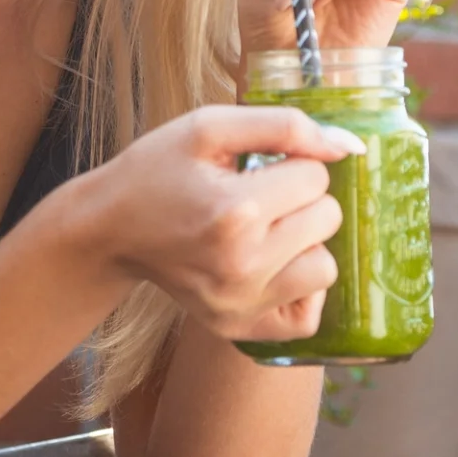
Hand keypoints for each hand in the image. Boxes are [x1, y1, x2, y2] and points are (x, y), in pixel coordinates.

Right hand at [88, 105, 364, 343]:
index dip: (291, 162)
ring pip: (326, 267)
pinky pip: (308, 317)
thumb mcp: (210, 127)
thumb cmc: (158, 170)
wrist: (109, 228)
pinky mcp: (239, 331)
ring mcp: (241, 305)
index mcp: (234, 212)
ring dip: (305, 243)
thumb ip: (285, 125)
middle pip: (328, 219)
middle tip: (259, 196)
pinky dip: (300, 289)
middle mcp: (242, 266)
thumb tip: (348, 146)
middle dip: (300, 199)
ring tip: (266, 231)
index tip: (256, 168)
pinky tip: (273, 266)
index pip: (316, 176)